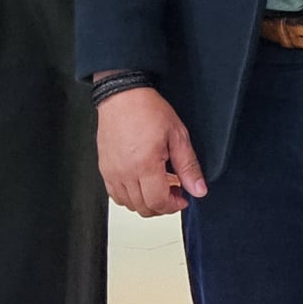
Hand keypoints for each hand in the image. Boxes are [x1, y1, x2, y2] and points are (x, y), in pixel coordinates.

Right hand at [97, 86, 204, 215]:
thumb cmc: (147, 110)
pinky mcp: (104, 169)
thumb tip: (198, 189)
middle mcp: (125, 172)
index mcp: (145, 164)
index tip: (182, 199)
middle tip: (174, 193)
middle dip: (162, 206)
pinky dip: (130, 197)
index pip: (158, 202)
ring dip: (146, 203)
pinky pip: (115, 195)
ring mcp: (112, 172)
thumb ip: (188, 166)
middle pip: (144, 207)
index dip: (173, 206)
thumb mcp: (177, 135)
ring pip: (129, 204)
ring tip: (158, 187)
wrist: (123, 96)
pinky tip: (141, 185)